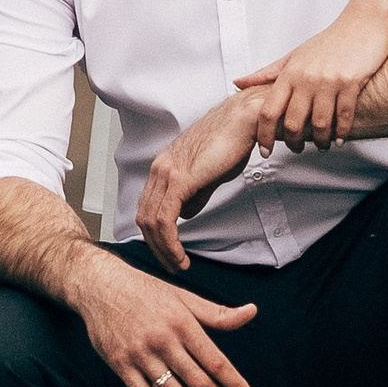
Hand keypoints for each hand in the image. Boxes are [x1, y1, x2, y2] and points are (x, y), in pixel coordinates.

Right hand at [72, 257, 257, 386]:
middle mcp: (161, 339)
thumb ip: (217, 313)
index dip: (233, 383)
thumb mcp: (183, 296)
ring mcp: (139, 354)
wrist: (100, 286)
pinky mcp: (120, 365)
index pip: (214, 361)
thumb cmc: (146, 291)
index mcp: (180, 321)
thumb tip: (252, 311)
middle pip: (197, 381)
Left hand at [137, 90, 272, 275]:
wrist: (243, 121)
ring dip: (163, 250)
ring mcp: (167, 172)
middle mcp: (159, 168)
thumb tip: (185, 214)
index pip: (147, 207)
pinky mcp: (180, 179)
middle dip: (156, 247)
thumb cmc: (230, 142)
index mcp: (163, 167)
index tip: (168, 253)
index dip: (154, 235)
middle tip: (171, 265)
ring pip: (151, 222)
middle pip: (144, 217)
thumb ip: (194, 195)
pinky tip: (181, 255)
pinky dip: (170, 242)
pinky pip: (165, 219)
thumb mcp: (207, 175)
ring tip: (179, 264)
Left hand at [238, 6, 387, 150]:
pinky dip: (341, 132)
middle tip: (296, 148)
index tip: (265, 149)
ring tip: (321, 144)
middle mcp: (306, 78)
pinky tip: (339, 138)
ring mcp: (329, 82)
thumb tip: (238, 82)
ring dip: (320, 141)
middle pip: (293, 122)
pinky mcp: (351, 84)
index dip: (264, 134)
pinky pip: (344, 117)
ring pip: (319, 124)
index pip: (269, 110)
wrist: (360, 26)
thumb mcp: (292, 56)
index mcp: (289, 73)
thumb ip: (266, 73)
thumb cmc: (327, 43)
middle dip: (294, 142)